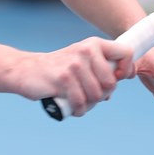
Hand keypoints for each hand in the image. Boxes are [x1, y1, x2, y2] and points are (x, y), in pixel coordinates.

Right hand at [17, 37, 134, 117]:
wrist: (26, 70)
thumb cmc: (59, 69)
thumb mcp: (82, 60)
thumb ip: (103, 66)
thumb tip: (127, 76)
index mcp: (94, 44)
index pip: (126, 53)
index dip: (126, 70)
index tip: (117, 78)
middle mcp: (86, 51)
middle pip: (111, 83)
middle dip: (101, 94)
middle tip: (88, 94)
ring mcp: (74, 65)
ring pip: (96, 96)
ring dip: (88, 104)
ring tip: (78, 100)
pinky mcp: (63, 79)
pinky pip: (81, 103)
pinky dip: (78, 110)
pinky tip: (70, 106)